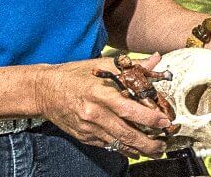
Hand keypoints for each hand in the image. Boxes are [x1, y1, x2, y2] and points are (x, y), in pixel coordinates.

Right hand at [32, 54, 173, 158]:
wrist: (44, 90)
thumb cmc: (75, 75)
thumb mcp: (103, 64)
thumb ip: (132, 66)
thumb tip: (156, 60)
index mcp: (100, 93)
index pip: (129, 110)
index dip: (150, 118)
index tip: (166, 122)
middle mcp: (94, 113)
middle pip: (126, 133)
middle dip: (149, 142)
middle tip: (165, 144)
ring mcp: (88, 128)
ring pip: (118, 143)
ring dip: (139, 149)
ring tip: (156, 150)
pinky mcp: (84, 136)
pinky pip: (107, 145)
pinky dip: (123, 149)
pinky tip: (135, 150)